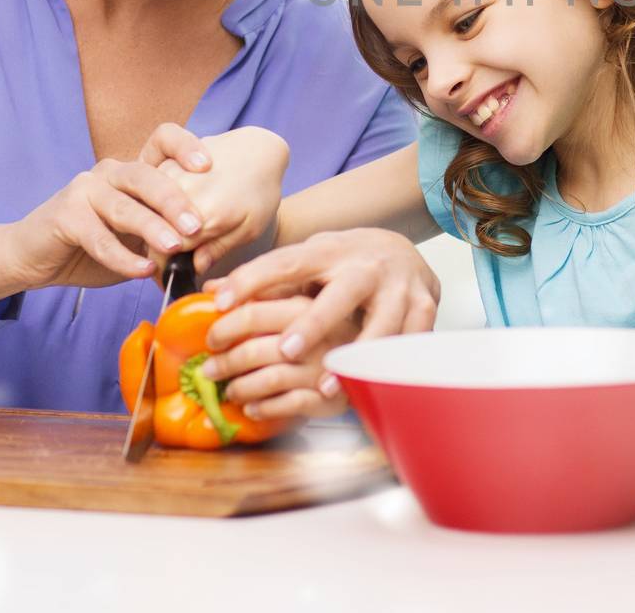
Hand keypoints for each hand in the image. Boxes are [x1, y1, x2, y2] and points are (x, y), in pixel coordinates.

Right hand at [0, 123, 212, 303]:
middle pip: (146, 175)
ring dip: (151, 227)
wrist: (32, 258)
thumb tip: (208, 252)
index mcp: (132, 173)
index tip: (209, 166)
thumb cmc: (91, 247)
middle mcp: (110, 173)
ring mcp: (85, 190)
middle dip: (174, 200)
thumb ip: (165, 238)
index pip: (161, 141)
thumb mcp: (135, 241)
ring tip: (174, 246)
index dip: (185, 146)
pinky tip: (141, 270)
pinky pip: (98, 236)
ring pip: (124, 206)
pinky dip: (122, 256)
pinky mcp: (65, 214)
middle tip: (197, 225)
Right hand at [149, 126, 290, 276]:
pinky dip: (152, 204)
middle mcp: (182, 192)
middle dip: (156, 249)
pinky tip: (170, 211)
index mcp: (206, 213)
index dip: (164, 269)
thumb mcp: (250, 228)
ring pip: (142, 209)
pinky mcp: (163, 161)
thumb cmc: (259, 192)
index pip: (164, 252)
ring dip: (151, 224)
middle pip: (150, 231)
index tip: (168, 279)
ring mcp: (169, 173)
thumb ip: (218, 249)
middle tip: (171, 258)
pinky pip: (145, 190)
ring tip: (172, 233)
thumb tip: (194, 267)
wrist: (258, 150)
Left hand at [199, 295, 359, 419]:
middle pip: (260, 348)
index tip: (210, 336)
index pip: (256, 311)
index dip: (226, 325)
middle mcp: (323, 325)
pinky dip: (266, 407)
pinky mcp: (338, 389)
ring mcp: (330, 359)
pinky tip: (254, 406)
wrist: (400, 310)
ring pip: (273, 377)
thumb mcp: (306, 283)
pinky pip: (293, 403)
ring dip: (243, 387)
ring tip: (231, 389)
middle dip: (228, 361)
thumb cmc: (342, 299)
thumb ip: (261, 289)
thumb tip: (213, 288)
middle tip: (210, 367)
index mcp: (309, 301)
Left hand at [205, 226, 439, 365]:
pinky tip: (368, 384)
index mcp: (328, 252)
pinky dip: (389, 365)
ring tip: (326, 384)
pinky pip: (410, 340)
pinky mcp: (424, 308)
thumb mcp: (305, 261)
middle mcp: (364, 267)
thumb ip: (264, 279)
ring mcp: (398, 288)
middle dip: (314, 323)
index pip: (285, 264)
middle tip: (285, 350)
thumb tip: (210, 291)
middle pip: (340, 294)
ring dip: (354, 355)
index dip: (252, 280)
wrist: (402, 249)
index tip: (220, 303)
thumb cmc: (343, 263)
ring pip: (381, 323)